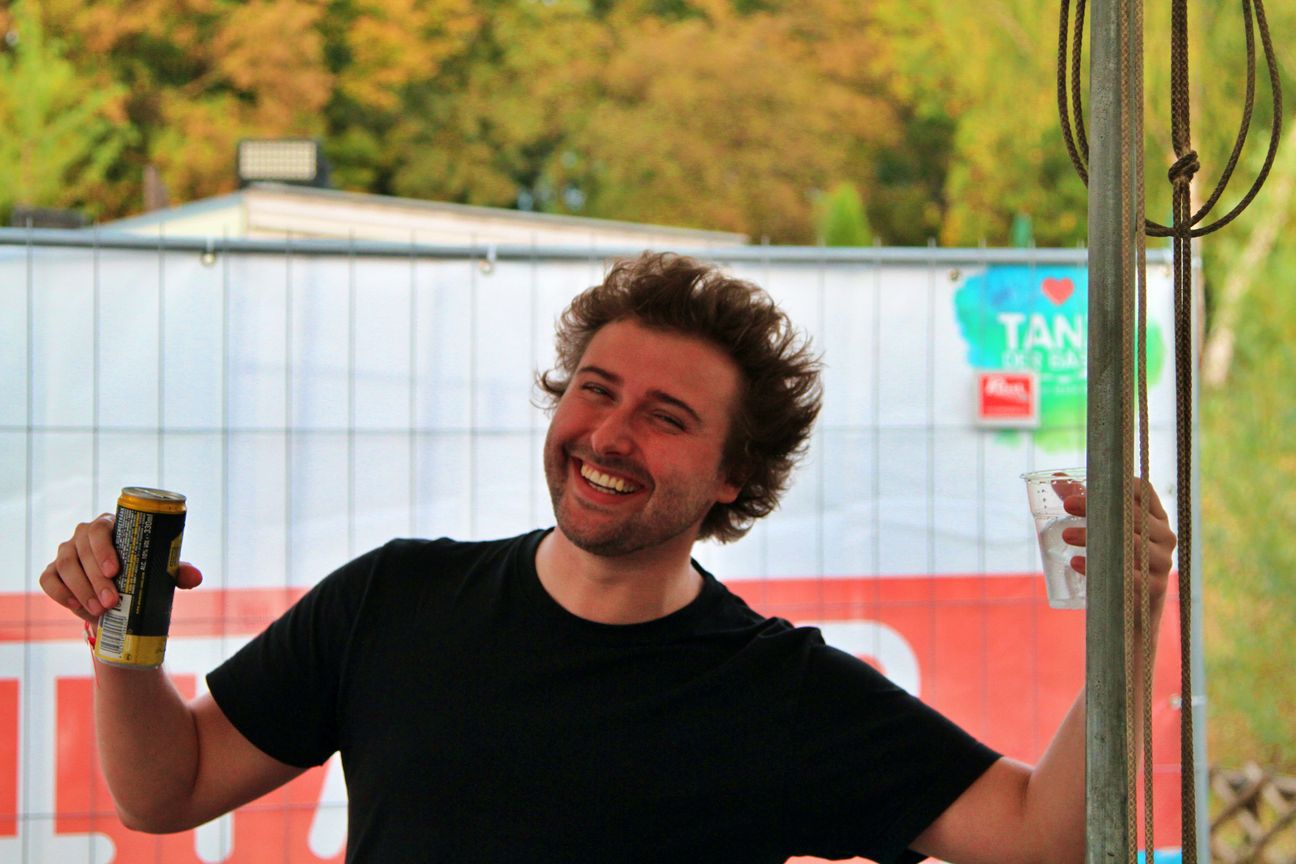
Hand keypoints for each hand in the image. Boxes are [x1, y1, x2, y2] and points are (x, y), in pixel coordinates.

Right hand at [38, 513, 202, 623]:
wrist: (119, 592)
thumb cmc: (142, 571)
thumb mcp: (159, 570)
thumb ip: (177, 572)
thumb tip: (196, 577)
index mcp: (109, 526)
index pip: (100, 529)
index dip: (103, 549)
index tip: (115, 571)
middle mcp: (83, 535)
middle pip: (80, 550)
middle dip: (94, 578)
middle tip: (111, 601)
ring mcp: (65, 552)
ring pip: (64, 566)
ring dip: (80, 589)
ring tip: (99, 610)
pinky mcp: (52, 571)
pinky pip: (49, 580)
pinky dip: (61, 594)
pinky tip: (76, 608)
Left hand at [1058, 478, 1175, 600]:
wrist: (1132, 613)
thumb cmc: (1118, 562)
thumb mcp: (1107, 533)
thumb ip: (1086, 507)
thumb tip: (1056, 479)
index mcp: (1156, 518)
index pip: (1145, 492)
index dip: (1119, 484)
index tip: (1086, 486)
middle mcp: (1164, 537)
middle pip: (1133, 515)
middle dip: (1098, 508)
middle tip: (1067, 506)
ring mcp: (1162, 563)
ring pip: (1130, 544)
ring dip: (1094, 537)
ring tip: (1065, 535)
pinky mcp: (1153, 588)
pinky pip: (1128, 575)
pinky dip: (1098, 568)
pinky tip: (1076, 563)